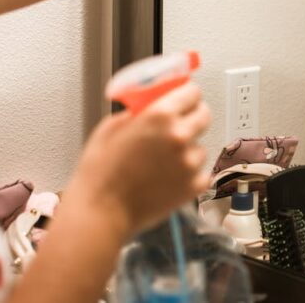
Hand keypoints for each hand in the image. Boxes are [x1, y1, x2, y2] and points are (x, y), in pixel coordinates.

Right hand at [65, 82, 210, 233]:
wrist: (101, 212)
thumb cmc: (100, 173)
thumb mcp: (111, 127)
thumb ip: (137, 112)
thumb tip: (149, 106)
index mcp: (160, 115)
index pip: (192, 92)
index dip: (186, 96)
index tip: (183, 100)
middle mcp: (180, 135)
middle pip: (204, 115)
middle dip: (192, 118)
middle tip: (177, 127)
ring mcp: (189, 162)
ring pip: (200, 147)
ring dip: (188, 150)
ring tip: (162, 162)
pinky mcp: (194, 186)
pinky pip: (200, 172)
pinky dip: (189, 174)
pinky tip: (168, 178)